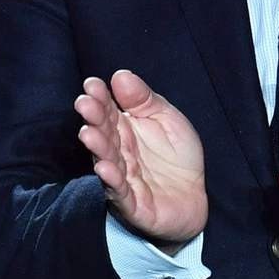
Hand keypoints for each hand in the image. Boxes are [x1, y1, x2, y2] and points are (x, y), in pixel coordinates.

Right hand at [75, 70, 206, 245]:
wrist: (193, 201)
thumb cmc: (177, 158)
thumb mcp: (167, 119)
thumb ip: (144, 100)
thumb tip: (120, 75)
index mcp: (124, 129)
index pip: (108, 110)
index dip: (100, 98)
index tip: (92, 84)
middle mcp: (118, 151)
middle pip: (103, 132)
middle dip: (93, 118)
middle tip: (85, 104)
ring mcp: (121, 176)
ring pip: (106, 160)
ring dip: (96, 147)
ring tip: (88, 134)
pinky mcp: (130, 202)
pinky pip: (118, 191)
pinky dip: (110, 180)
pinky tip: (104, 168)